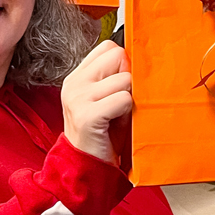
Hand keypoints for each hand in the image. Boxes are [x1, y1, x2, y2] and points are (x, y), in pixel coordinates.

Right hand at [61, 40, 131, 164]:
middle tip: (120, 102)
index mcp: (78, 76)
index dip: (122, 63)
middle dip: (128, 78)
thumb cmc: (104, 133)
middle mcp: (75, 83)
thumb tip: (139, 58)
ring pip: (125, 78)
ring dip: (129, 98)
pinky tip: (115, 123)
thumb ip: (116, 76)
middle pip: (118, 55)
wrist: (86, 167)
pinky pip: (123, 99)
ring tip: (117, 115)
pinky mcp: (87, 115)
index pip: (109, 46)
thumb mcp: (107, 99)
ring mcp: (78, 97)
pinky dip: (126, 111)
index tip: (121, 84)